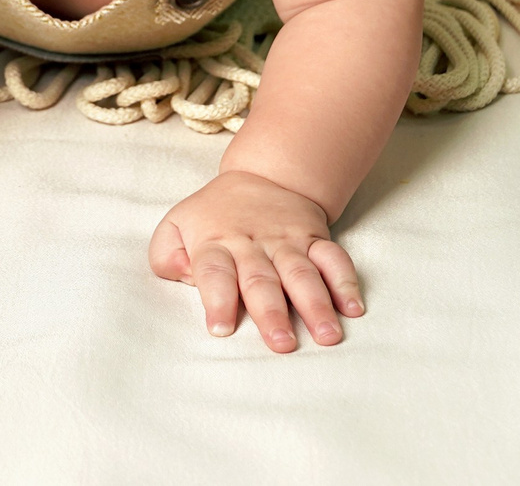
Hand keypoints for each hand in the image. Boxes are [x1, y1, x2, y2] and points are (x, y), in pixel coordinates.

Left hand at [147, 169, 364, 351]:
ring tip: (327, 335)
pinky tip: (353, 308)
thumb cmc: (214, 215)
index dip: (217, 300)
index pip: (214, 272)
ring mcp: (287, 241)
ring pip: (302, 273)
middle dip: (272, 313)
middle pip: (262, 280)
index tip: (221, 329)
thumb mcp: (176, 225)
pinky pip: (333, 259)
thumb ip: (166, 255)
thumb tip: (180, 275)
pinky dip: (345, 282)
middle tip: (282, 343)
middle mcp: (252, 244)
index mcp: (215, 243)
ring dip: (315, 305)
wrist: (264, 175)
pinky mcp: (315, 239)